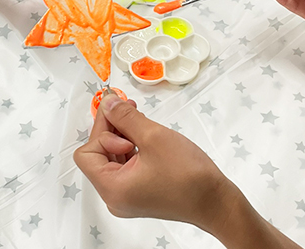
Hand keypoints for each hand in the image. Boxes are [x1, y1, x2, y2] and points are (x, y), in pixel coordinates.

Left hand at [74, 94, 233, 227]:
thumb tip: (107, 103)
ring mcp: (127, 197)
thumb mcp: (153, 137)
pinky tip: (147, 137)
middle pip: (98, 155)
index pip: (87, 153)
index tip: (117, 112)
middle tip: (129, 111)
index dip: (100, 130)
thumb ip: (124, 117)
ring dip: (124, 137)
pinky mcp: (140, 193)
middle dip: (113, 130)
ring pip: (113, 159)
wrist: (217, 202)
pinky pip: (126, 166)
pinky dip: (133, 148)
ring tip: (142, 123)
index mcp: (112, 188)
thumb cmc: (190, 177)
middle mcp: (115, 197)